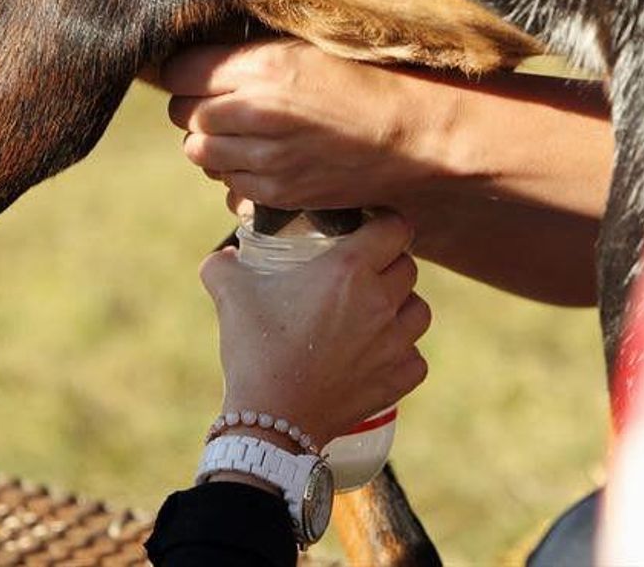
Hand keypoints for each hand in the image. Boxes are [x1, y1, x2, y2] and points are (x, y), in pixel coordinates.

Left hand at [163, 39, 455, 208]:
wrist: (407, 135)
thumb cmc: (362, 82)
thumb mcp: (305, 48)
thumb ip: (250, 55)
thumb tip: (202, 60)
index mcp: (261, 66)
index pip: (179, 71)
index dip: (184, 72)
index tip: (196, 73)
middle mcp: (255, 112)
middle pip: (184, 114)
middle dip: (195, 108)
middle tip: (221, 103)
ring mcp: (264, 158)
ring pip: (198, 152)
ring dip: (210, 142)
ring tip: (239, 133)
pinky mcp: (276, 192)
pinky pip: (227, 183)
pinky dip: (234, 171)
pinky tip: (261, 158)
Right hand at [200, 212, 429, 449]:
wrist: (270, 420)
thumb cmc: (254, 350)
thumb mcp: (230, 294)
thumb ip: (224, 265)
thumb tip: (224, 255)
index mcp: (349, 270)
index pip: (395, 228)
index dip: (385, 224)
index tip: (371, 229)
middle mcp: (380, 302)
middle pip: (408, 267)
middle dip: (389, 265)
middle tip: (362, 274)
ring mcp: (394, 344)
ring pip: (419, 310)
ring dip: (402, 307)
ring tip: (375, 313)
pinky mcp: (397, 380)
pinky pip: (415, 357)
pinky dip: (402, 354)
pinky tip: (378, 354)